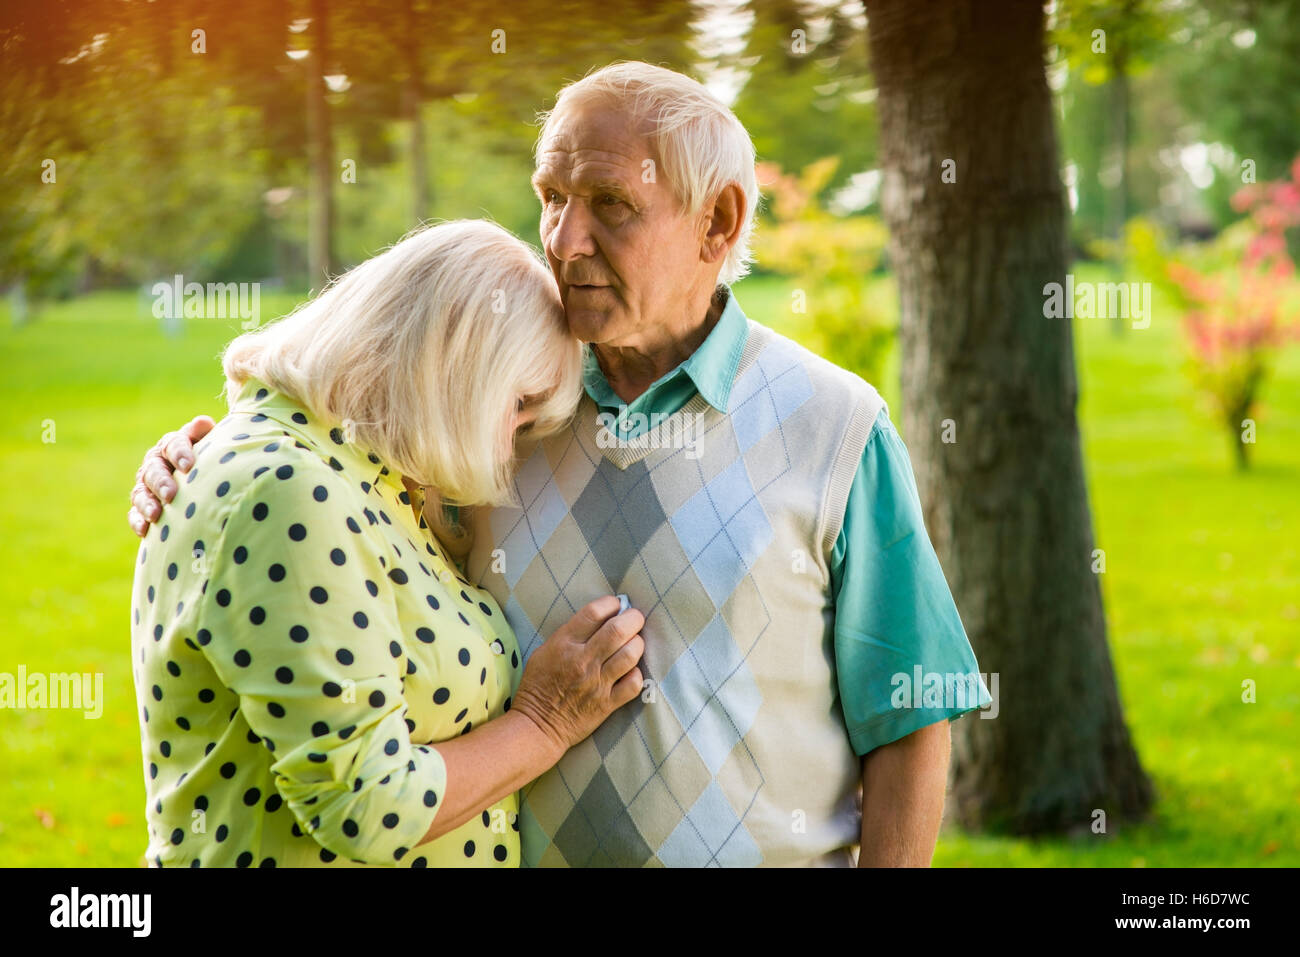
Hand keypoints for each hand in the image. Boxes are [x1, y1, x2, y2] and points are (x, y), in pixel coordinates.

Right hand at [127, 415, 214, 536]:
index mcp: (173, 445)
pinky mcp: (143, 506)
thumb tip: (202, 423)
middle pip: (153, 469)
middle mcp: (156, 463)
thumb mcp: (214, 447)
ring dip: (147, 503)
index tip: (189, 465)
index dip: (179, 453)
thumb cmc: (214, 462)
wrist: (207, 482)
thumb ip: (208, 436)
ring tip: (156, 515)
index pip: (172, 444)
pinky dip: (138, 521)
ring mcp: (147, 485)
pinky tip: (145, 530)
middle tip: (171, 494)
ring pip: (141, 492)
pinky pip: (135, 513)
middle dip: (161, 482)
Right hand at [509, 595, 644, 752]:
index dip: (611, 603)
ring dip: (637, 644)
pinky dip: (637, 674)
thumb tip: (599, 619)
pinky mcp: (607, 704)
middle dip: (633, 618)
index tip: (617, 605)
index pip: (594, 613)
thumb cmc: (539, 685)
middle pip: (617, 630)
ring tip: (635, 642)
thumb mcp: (544, 651)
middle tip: (635, 619)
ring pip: (630, 654)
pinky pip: (633, 684)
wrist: (537, 725)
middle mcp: (582, 661)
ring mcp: (597, 683)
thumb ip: (570, 634)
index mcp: (564, 644)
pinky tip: (631, 670)